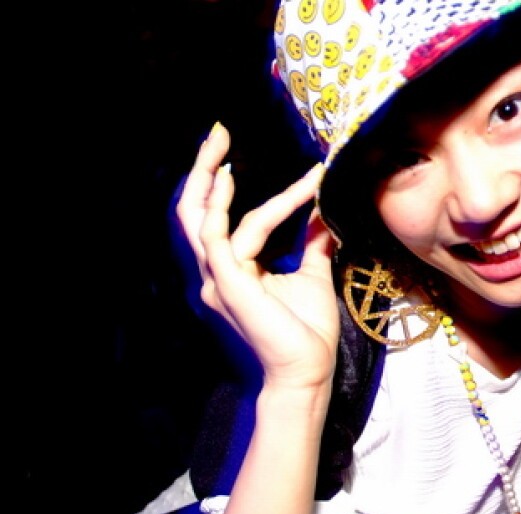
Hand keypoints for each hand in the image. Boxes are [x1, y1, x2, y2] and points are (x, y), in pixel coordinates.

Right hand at [173, 122, 339, 388]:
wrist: (308, 371)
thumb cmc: (307, 332)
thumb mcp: (313, 276)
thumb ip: (313, 243)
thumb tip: (324, 212)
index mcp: (232, 271)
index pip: (226, 218)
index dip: (241, 188)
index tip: (267, 159)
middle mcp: (216, 272)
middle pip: (194, 211)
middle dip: (201, 169)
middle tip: (217, 131)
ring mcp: (217, 279)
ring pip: (203, 218)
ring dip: (212, 177)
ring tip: (223, 144)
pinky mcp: (227, 284)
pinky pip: (220, 237)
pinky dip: (225, 207)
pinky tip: (231, 179)